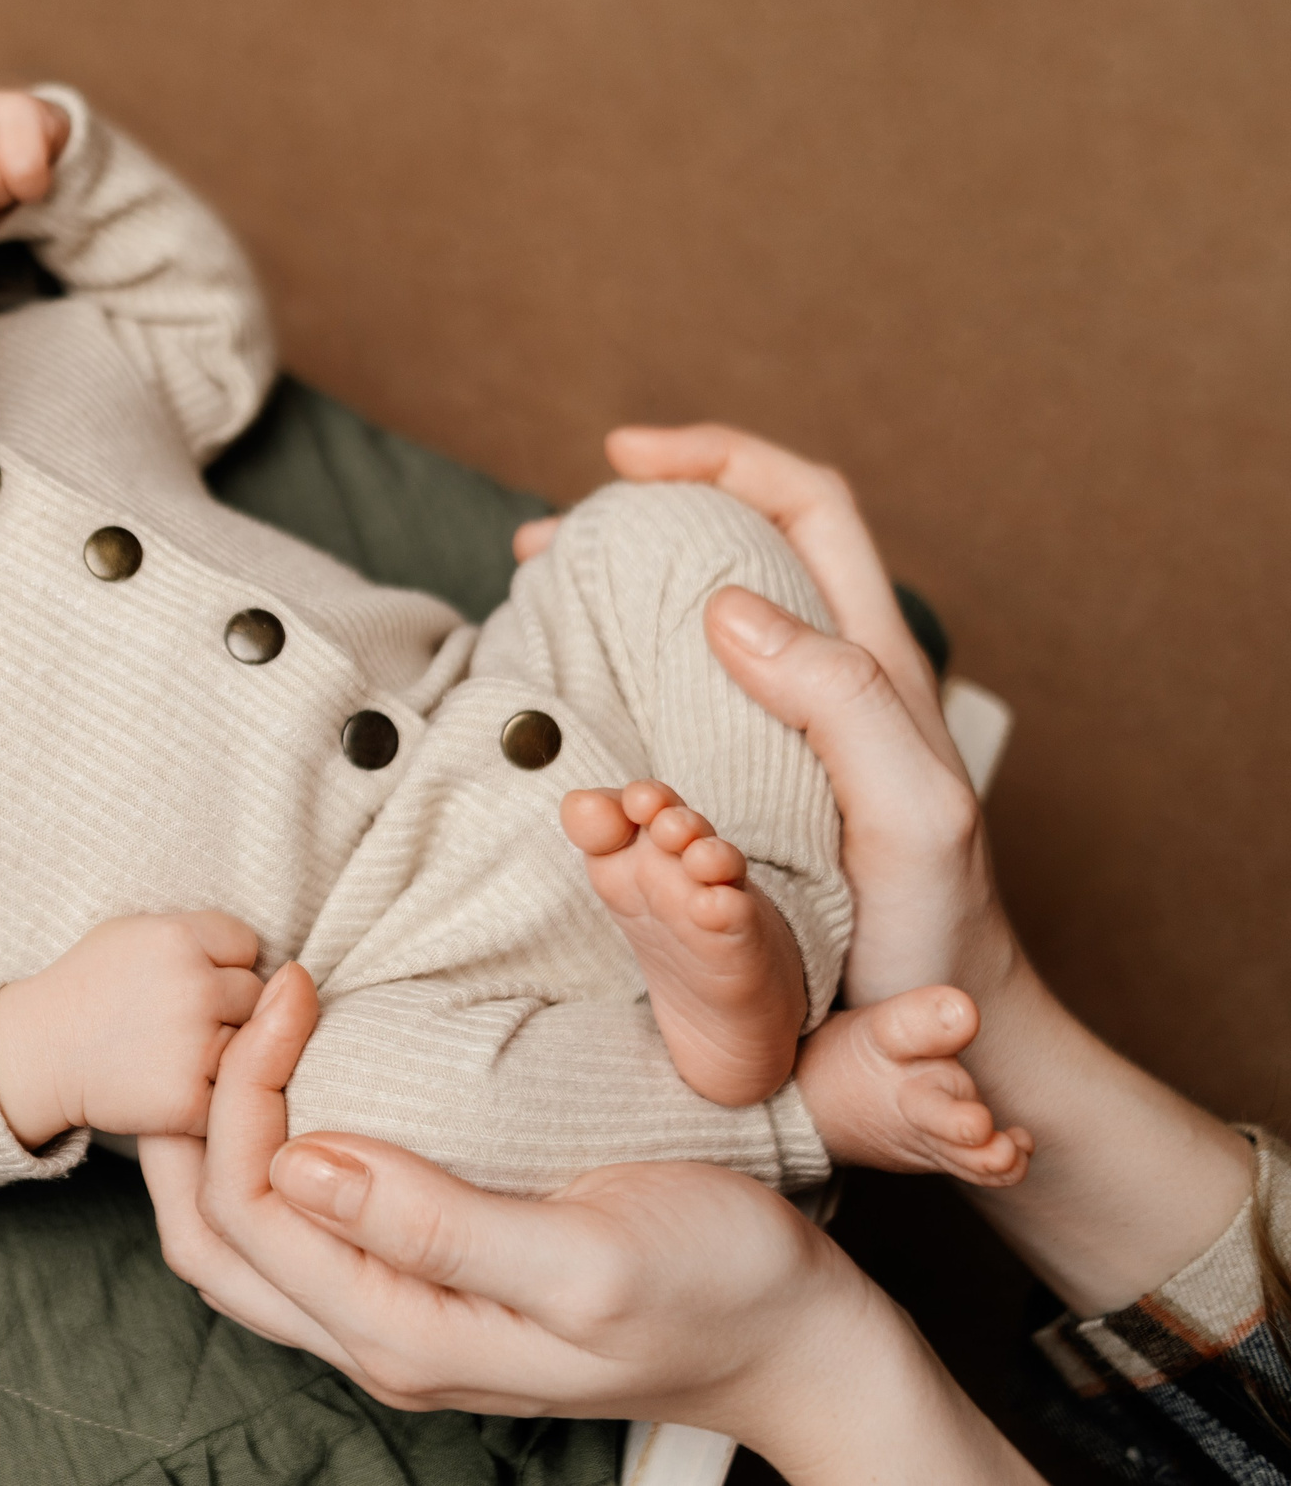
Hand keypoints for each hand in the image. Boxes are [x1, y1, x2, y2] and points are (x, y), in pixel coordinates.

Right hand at [0, 911, 262, 1144]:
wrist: (39, 1052)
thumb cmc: (88, 987)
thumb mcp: (134, 931)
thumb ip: (196, 932)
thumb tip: (267, 956)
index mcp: (180, 937)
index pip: (247, 945)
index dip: (223, 963)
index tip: (188, 979)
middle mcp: (193, 987)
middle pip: (256, 995)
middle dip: (229, 1008)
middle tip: (181, 1021)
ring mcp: (194, 1046)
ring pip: (251, 1047)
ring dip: (225, 1053)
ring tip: (177, 1052)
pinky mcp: (190, 1100)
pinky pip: (232, 1097)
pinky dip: (212, 1097)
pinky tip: (176, 1085)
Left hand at [144, 966, 1040, 1483]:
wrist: (800, 1339)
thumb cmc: (716, 1287)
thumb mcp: (587, 1257)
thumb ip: (438, 1223)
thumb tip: (302, 1165)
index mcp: (402, 1331)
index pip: (249, 1206)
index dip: (240, 1088)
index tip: (294, 986)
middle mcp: (381, 1338)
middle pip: (213, 1237)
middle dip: (193, 1116)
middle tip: (244, 1001)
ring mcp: (401, 1320)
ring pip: (244, 1242)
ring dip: (215, 1140)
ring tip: (244, 1035)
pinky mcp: (429, 1292)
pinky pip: (301, 1235)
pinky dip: (266, 1158)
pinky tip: (295, 1091)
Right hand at [526, 423, 1012, 1006]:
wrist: (947, 1032)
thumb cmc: (936, 931)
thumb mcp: (909, 813)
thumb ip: (840, 699)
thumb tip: (725, 601)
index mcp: (874, 659)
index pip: (808, 503)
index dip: (722, 457)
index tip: (623, 458)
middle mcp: (833, 675)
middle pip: (748, 538)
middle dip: (650, 509)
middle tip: (546, 545)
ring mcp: (790, 728)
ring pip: (706, 611)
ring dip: (622, 587)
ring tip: (539, 599)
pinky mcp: (751, 782)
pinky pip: (679, 692)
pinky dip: (617, 665)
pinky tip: (571, 693)